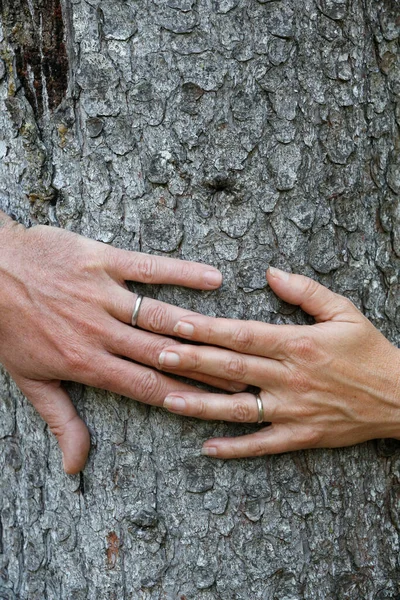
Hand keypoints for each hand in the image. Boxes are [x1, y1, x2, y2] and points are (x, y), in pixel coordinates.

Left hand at [0, 215, 240, 473]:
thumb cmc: (9, 327)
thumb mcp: (30, 380)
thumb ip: (60, 420)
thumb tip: (75, 465)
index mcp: (85, 363)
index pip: (145, 386)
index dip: (185, 396)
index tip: (218, 404)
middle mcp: (99, 332)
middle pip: (162, 354)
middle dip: (206, 368)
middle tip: (244, 376)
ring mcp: (102, 294)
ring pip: (159, 315)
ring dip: (200, 328)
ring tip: (237, 339)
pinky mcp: (102, 260)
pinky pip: (148, 268)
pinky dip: (180, 273)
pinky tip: (213, 279)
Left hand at [158, 267, 399, 457]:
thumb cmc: (370, 351)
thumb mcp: (344, 311)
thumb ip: (305, 290)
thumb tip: (270, 272)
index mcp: (298, 344)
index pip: (243, 335)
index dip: (208, 329)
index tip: (177, 323)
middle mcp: (290, 377)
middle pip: (232, 369)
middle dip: (192, 361)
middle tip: (157, 355)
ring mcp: (294, 410)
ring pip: (240, 409)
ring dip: (201, 406)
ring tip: (168, 400)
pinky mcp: (301, 436)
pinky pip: (263, 445)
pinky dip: (235, 448)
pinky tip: (206, 448)